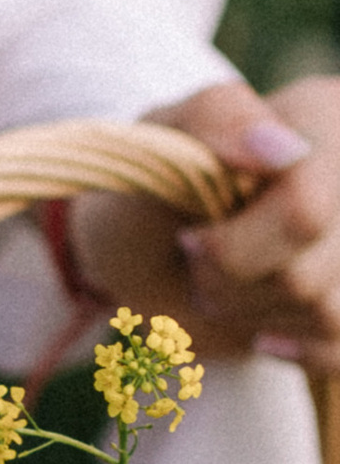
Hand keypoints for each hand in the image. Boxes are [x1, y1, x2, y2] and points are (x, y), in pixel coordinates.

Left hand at [68, 76, 339, 372]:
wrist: (142, 253)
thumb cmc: (149, 186)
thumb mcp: (159, 136)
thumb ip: (213, 117)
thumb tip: (278, 147)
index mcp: (323, 118)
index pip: (304, 208)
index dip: (233, 246)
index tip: (186, 240)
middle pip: (307, 274)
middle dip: (229, 282)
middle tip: (194, 262)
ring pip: (326, 314)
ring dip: (250, 314)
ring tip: (220, 285)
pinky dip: (291, 346)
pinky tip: (261, 326)